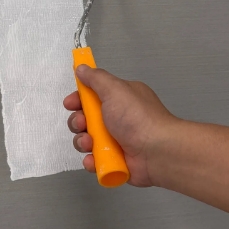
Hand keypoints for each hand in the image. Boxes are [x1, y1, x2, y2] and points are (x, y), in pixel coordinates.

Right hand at [63, 65, 175, 186]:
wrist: (158, 152)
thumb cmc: (136, 117)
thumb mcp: (114, 89)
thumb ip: (96, 78)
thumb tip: (82, 68)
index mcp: (120, 99)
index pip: (92, 96)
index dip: (78, 100)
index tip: (70, 104)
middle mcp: (117, 118)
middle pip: (85, 118)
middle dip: (77, 121)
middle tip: (82, 124)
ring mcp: (116, 141)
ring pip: (87, 139)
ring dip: (82, 141)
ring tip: (89, 143)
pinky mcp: (115, 161)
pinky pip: (95, 160)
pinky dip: (91, 160)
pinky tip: (93, 159)